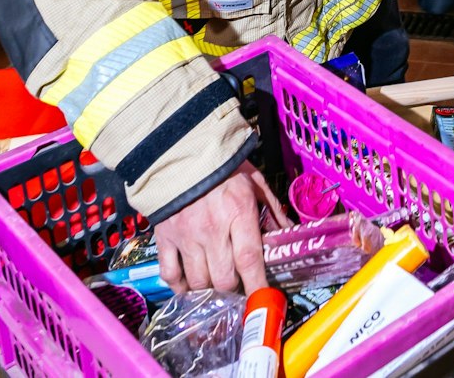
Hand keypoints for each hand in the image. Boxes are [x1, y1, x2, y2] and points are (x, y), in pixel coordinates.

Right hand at [154, 162, 269, 293]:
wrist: (178, 151)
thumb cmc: (222, 166)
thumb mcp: (254, 180)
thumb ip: (272, 208)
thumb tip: (289, 232)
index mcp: (238, 213)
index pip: (249, 259)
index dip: (257, 285)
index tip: (262, 301)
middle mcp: (212, 229)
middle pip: (224, 277)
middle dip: (234, 288)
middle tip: (238, 287)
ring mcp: (186, 236)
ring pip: (198, 280)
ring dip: (210, 290)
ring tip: (216, 289)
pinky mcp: (165, 238)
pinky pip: (170, 273)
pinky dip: (179, 287)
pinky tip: (189, 288)